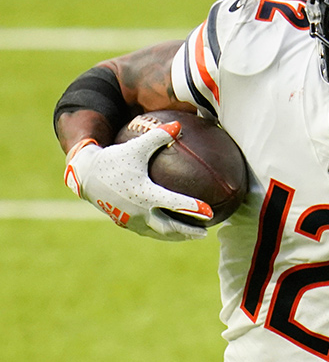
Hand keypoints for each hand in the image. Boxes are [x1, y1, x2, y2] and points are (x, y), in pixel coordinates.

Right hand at [63, 118, 211, 240]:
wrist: (85, 176)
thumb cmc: (114, 159)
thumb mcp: (135, 147)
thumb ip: (158, 137)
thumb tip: (179, 125)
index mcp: (143, 193)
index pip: (172, 203)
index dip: (191, 208)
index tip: (209, 213)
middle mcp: (138, 210)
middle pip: (168, 227)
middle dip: (188, 231)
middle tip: (205, 233)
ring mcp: (131, 220)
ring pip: (159, 233)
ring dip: (177, 236)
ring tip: (194, 235)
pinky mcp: (125, 223)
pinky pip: (148, 231)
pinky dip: (163, 233)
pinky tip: (175, 231)